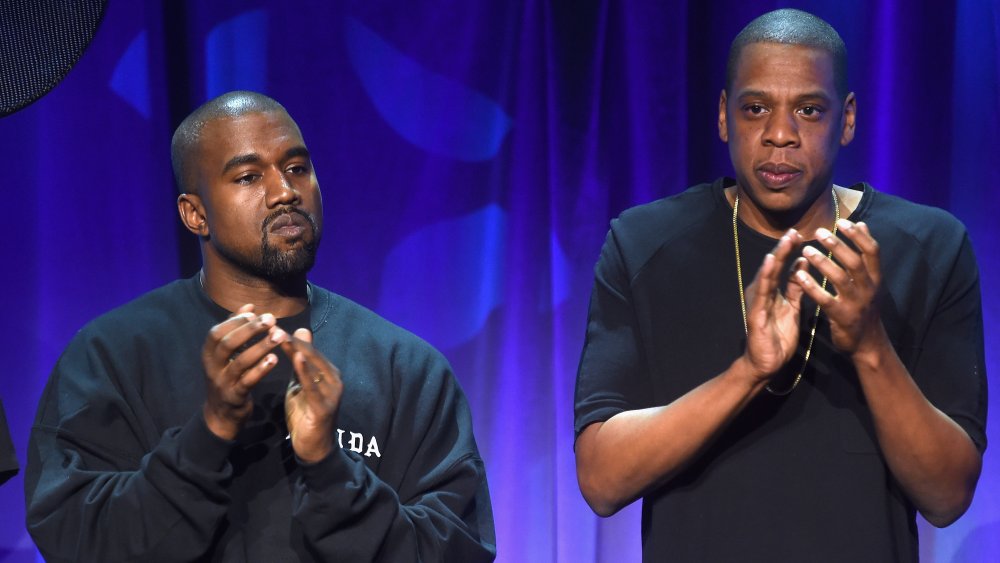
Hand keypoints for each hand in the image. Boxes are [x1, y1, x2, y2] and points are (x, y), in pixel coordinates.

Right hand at [202, 304, 288, 439]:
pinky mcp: (234, 397)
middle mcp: (212, 367)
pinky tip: (275, 359)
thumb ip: (236, 330)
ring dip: (260, 347)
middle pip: (227, 344)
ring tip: (279, 336)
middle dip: (250, 330)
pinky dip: (261, 369)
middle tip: (271, 319)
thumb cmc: (228, 377)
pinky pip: (247, 381)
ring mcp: (222, 383)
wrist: (221, 415)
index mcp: (209, 355)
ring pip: (240, 362)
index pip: (216, 333)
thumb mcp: (227, 355)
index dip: (234, 321)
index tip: (254, 312)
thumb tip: (249, 306)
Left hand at [282, 329, 343, 462]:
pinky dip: (306, 371)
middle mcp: (334, 379)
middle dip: (291, 339)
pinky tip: (297, 359)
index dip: (291, 337)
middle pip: (311, 354)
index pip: (308, 349)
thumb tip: (300, 334)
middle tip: (272, 326)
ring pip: (313, 366)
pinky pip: (314, 386)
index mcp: (328, 372)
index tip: (271, 325)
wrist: (314, 447)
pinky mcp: (325, 406)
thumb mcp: (301, 385)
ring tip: (280, 336)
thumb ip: (300, 363)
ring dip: (296, 350)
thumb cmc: (306, 414)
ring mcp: (332, 392)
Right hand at [741, 229, 808, 380]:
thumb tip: (802, 264)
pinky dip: (767, 274)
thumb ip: (796, 289)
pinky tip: (772, 261)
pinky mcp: (756, 311)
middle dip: (784, 248)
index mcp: (774, 292)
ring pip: (768, 274)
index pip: (783, 267)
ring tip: (785, 240)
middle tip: (794, 230)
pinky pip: (763, 291)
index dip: (791, 250)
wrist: (766, 363)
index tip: (801, 233)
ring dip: (777, 256)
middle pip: (775, 266)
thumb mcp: (793, 309)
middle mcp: (763, 293)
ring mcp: (758, 301)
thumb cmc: (778, 338)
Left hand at [792, 220, 882, 355]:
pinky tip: (799, 275)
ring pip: (841, 278)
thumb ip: (865, 255)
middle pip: (855, 262)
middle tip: (818, 232)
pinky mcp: (842, 317)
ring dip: (823, 262)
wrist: (868, 343)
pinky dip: (812, 286)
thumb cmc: (864, 306)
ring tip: (806, 250)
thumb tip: (862, 224)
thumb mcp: (870, 281)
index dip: (859, 235)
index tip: (842, 222)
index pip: (872, 251)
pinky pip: (826, 299)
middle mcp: (869, 289)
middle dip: (837, 245)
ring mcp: (856, 303)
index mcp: (876, 278)